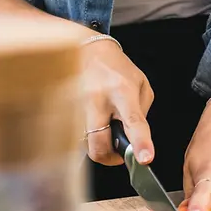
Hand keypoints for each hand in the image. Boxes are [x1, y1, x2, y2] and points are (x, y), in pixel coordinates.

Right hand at [82, 37, 155, 166]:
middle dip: (110, 157)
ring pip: (87, 142)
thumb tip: (135, 140)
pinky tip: (94, 118)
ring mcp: (78, 106)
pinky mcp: (65, 111)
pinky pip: (78, 135)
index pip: (133, 121)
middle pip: (99, 144)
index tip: (144, 159)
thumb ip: (142, 113)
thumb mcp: (141, 85)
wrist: (88, 50)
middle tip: (118, 151)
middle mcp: (98, 100)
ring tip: (105, 123)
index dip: (140, 143)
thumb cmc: (117, 68)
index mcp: (122, 91)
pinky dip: (89, 134)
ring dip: (100, 141)